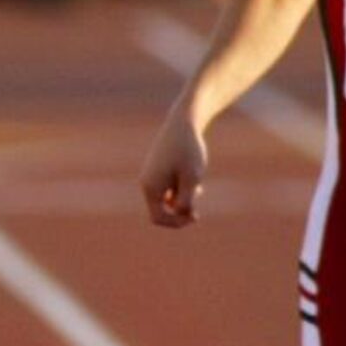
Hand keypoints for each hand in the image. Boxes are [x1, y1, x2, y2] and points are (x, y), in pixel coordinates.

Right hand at [137, 112, 209, 228]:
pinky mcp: (156, 169)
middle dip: (180, 211)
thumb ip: (186, 200)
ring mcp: (150, 175)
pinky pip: (166, 189)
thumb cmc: (189, 150)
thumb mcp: (192, 178)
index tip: (195, 215)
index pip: (157, 218)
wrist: (183, 123)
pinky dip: (179, 190)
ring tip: (198, 187)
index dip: (176, 223)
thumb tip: (179, 213)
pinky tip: (194, 179)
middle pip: (160, 211)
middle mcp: (146, 183)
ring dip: (181, 200)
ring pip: (165, 200)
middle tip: (199, 207)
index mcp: (151, 187)